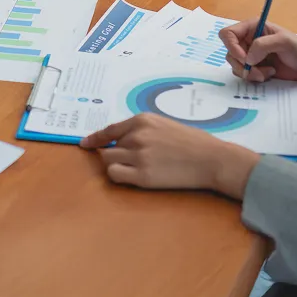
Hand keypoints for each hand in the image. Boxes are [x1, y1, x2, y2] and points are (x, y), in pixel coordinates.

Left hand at [79, 113, 260, 198]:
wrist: (211, 158)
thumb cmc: (192, 142)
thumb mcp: (164, 125)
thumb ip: (142, 130)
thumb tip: (121, 140)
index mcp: (142, 120)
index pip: (109, 130)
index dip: (94, 138)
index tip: (85, 144)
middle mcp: (137, 136)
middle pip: (108, 148)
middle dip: (114, 154)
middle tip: (129, 161)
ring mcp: (138, 156)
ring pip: (108, 161)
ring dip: (115, 165)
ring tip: (133, 169)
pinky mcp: (142, 176)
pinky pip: (115, 175)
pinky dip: (117, 176)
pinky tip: (131, 177)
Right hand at [221, 20, 296, 82]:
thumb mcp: (284, 41)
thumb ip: (264, 45)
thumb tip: (248, 58)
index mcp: (251, 28)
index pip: (227, 34)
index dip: (232, 47)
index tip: (246, 59)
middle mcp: (247, 41)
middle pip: (229, 53)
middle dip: (243, 65)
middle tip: (260, 70)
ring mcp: (249, 55)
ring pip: (235, 66)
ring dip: (250, 73)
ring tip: (268, 72)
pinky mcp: (253, 68)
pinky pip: (243, 75)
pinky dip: (253, 77)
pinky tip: (269, 74)